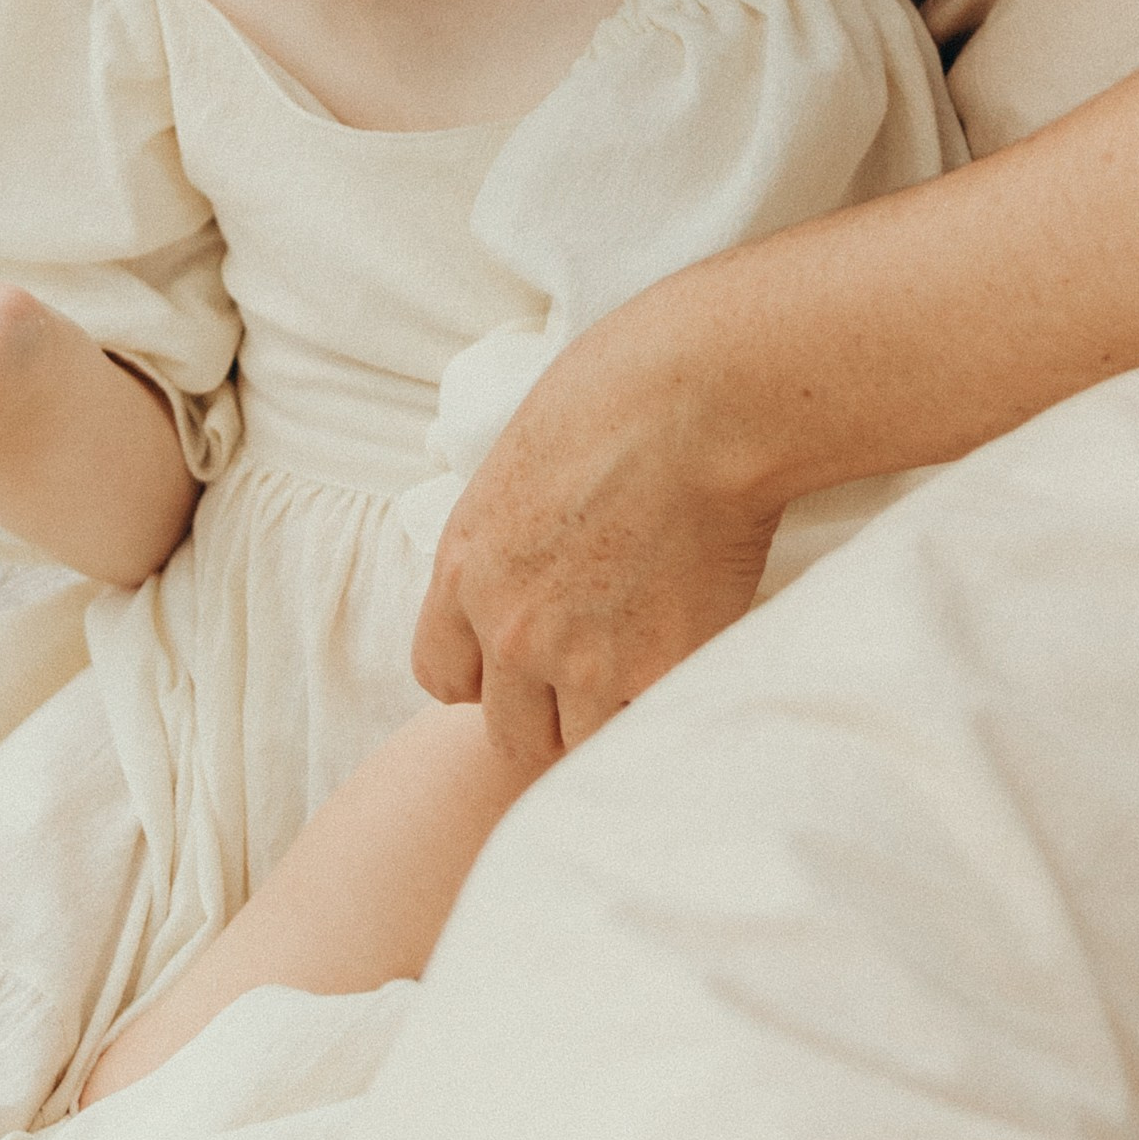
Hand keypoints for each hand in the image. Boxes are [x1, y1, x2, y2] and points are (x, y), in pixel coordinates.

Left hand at [412, 264, 782, 775]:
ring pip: (579, 744)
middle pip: (509, 729)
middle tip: (600, 671)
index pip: (441, 673)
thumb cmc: (619, 395)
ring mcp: (582, 661)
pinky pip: (650, 727)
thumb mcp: (523, 464)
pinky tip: (694, 655)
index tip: (529, 658)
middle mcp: (510, 628)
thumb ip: (513, 538)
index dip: (487, 674)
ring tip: (653, 664)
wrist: (697, 403)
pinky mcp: (657, 674)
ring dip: (611, 716)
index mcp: (466, 567)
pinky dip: (668, 706)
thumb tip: (534, 558)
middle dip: (549, 710)